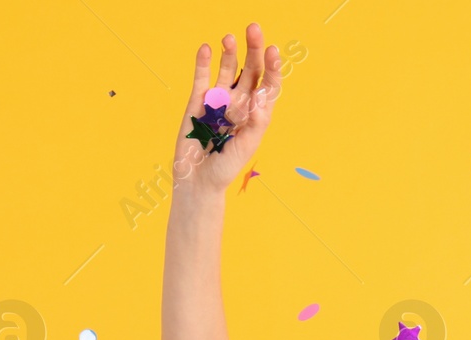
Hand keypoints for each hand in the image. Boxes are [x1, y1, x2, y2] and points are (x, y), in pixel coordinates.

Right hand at [172, 24, 281, 194]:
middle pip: (250, 70)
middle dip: (253, 50)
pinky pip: (201, 77)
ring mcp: (219, 100)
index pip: (268, 85)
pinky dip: (203, 62)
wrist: (198, 179)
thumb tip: (261, 98)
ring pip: (227, 70)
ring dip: (230, 52)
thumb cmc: (226, 167)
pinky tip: (206, 48)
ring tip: (230, 38)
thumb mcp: (247, 146)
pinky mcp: (197, 101)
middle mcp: (240, 102)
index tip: (272, 52)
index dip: (272, 68)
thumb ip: (256, 123)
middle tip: (254, 29)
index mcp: (257, 113)